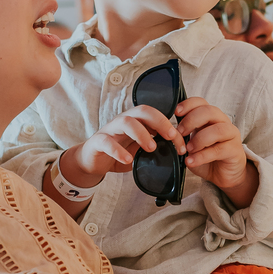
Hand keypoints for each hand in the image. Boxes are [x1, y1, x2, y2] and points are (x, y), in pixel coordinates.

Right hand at [66, 105, 182, 186]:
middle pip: (142, 111)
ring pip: (125, 122)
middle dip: (159, 121)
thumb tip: (176, 151)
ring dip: (141, 133)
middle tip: (170, 136)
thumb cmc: (118, 152)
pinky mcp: (98, 142)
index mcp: (136, 121)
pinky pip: (107, 142)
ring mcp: (110, 130)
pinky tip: (128, 159)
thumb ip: (155, 146)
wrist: (92, 161)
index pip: (155, 115)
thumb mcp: (139, 149)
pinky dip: (118, 150)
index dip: (170, 126)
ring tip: (151, 148)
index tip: (180, 143)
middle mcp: (124, 121)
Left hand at [175, 97, 255, 202]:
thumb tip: (168, 132)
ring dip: (199, 139)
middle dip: (191, 121)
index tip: (176, 113)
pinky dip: (202, 156)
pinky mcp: (235, 150)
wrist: (222, 175)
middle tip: (179, 133)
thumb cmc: (206, 157)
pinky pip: (219, 150)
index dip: (188, 104)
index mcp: (210, 117)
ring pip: (218, 130)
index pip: (201, 102)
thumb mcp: (190, 144)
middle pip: (210, 111)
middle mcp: (222, 122)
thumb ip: (182, 136)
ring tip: (188, 150)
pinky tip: (191, 161)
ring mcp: (231, 135)